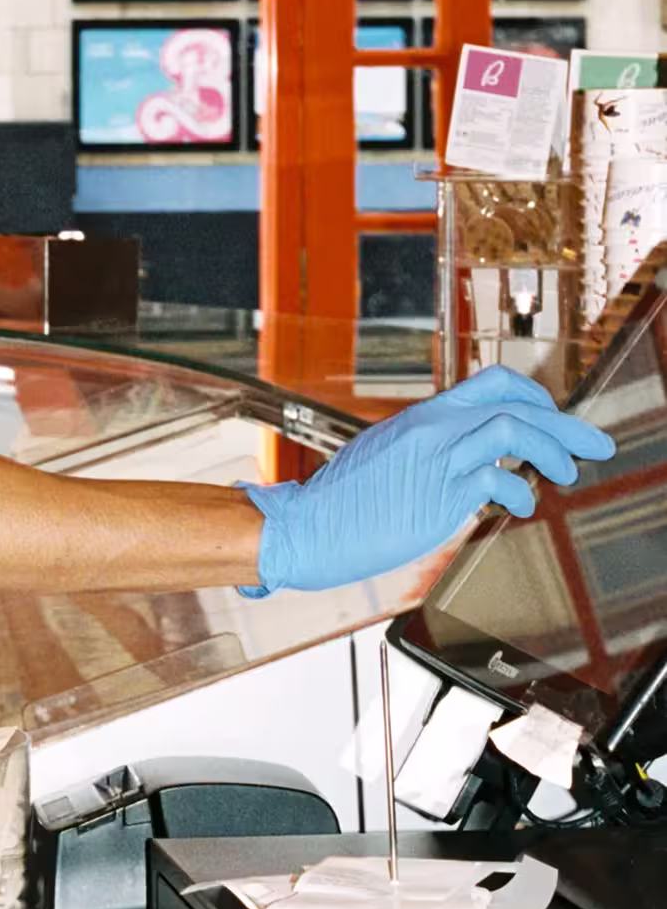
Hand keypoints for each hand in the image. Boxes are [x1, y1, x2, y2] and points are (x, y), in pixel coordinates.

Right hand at [241, 365, 614, 594]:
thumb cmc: (345, 501)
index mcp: (422, 416)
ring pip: (512, 428)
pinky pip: (496, 476)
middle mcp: (431, 427)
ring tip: (568, 474)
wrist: (310, 525)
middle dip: (567, 424)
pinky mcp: (437, 494)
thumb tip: (469, 455)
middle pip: (514, 404)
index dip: (536, 396)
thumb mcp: (388, 455)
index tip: (556, 417)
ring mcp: (435, 457)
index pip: (491, 382)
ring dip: (553, 451)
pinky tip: (521, 505)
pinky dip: (520, 491)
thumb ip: (428, 448)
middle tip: (597, 445)